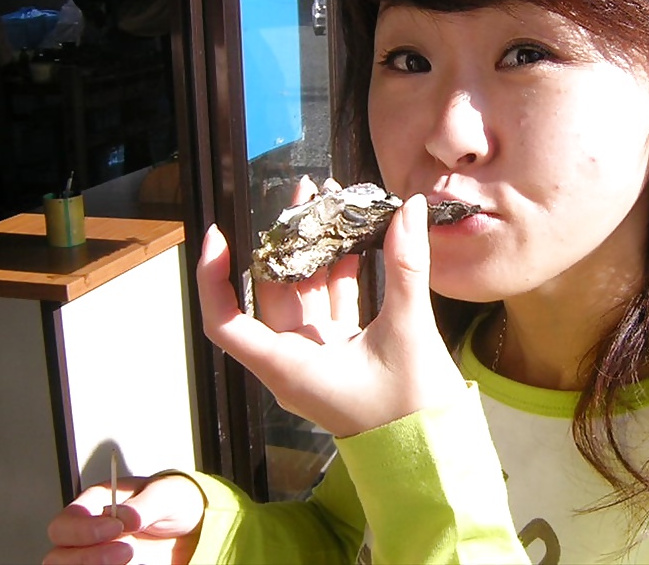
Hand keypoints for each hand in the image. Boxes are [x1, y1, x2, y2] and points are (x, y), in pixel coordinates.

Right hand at [43, 474, 203, 564]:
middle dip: (88, 557)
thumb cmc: (172, 502)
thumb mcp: (165, 495)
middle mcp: (87, 535)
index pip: (68, 520)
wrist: (190, 526)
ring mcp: (93, 557)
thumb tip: (124, 516)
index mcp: (95, 505)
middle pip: (58, 555)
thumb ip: (144, 504)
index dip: (84, 529)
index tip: (116, 528)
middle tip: (128, 551)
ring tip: (133, 560)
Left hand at [198, 177, 466, 437]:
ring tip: (331, 206)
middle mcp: (294, 361)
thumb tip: (406, 210)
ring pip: (304, 295)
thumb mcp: (408, 332)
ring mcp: (318, 356)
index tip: (218, 234)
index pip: (226, 324)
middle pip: (270, 294)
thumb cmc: (411, 410)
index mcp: (289, 367)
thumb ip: (406, 267)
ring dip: (316, 253)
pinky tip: (356, 241)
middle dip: (285, 242)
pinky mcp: (343, 353)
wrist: (434, 454)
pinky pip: (330, 305)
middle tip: (305, 195)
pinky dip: (339, 274)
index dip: (214, 279)